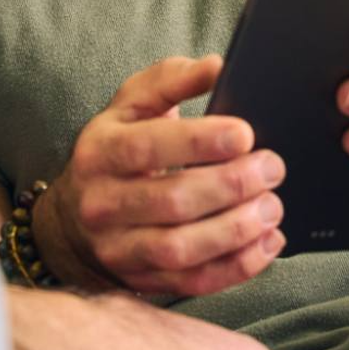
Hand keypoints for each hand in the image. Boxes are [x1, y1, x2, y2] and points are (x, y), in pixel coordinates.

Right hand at [42, 55, 286, 296]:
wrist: (76, 217)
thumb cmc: (117, 149)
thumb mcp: (131, 104)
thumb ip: (171, 79)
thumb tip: (216, 66)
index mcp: (100, 151)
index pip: (147, 147)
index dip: (198, 141)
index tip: (245, 133)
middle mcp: (103, 203)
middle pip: (171, 201)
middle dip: (231, 185)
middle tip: (273, 168)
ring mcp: (120, 248)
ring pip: (181, 248)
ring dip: (236, 230)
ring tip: (272, 207)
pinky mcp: (141, 281)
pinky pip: (194, 283)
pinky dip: (237, 267)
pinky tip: (267, 243)